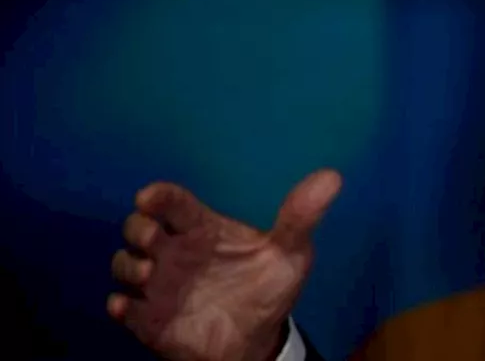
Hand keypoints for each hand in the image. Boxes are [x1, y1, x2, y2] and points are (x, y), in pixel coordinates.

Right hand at [108, 170, 341, 360]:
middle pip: (139, 227)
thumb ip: (302, 216)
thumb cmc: (268, 288)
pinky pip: (121, 306)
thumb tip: (332, 177)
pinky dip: (120, 304)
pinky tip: (129, 308)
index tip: (150, 197)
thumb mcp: (291, 252)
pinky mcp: (149, 317)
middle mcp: (176, 250)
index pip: (174, 203)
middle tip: (153, 241)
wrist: (257, 339)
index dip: (159, 195)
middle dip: (138, 229)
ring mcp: (159, 284)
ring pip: (124, 262)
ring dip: (128, 265)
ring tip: (148, 276)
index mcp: (203, 229)